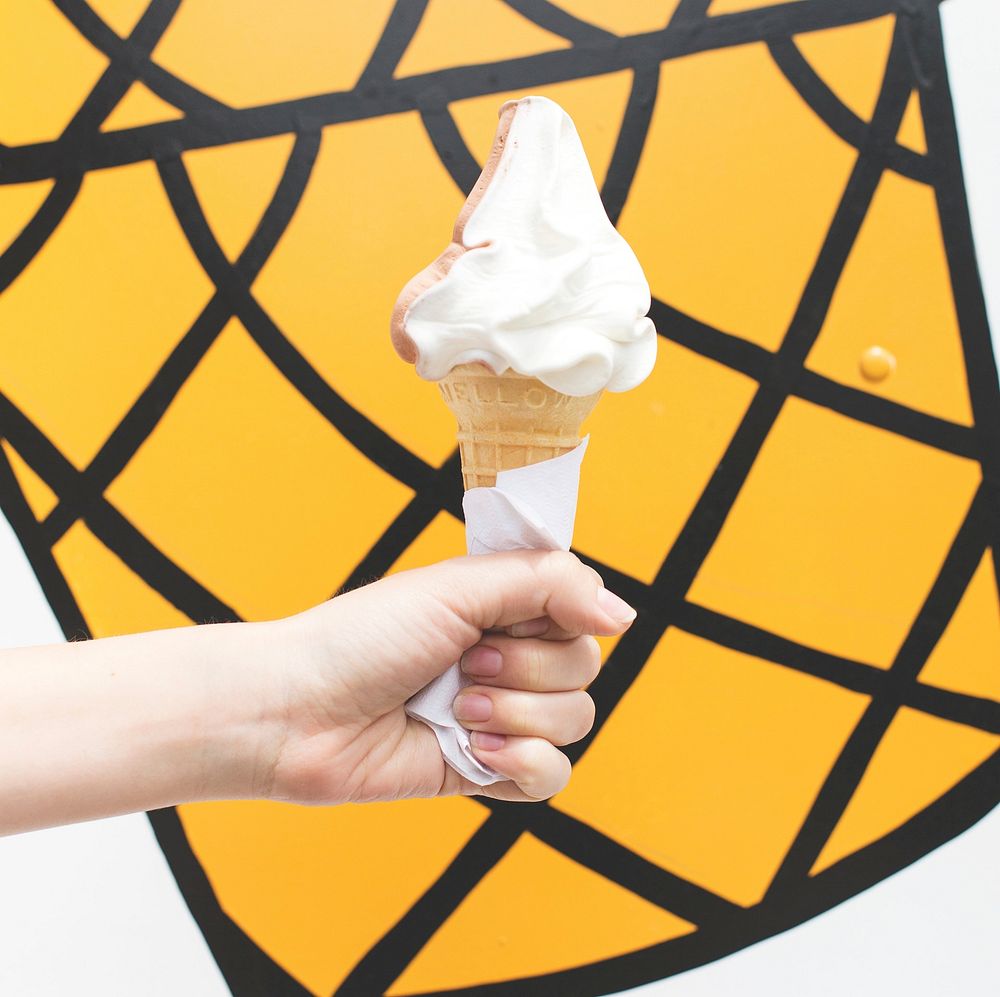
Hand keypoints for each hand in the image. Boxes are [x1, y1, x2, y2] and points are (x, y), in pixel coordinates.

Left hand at [261, 550, 636, 805]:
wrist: (298, 714)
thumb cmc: (362, 638)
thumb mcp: (456, 589)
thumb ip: (547, 584)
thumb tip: (626, 614)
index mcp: (503, 605)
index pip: (581, 608)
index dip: (561, 617)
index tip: (510, 618)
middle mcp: (509, 656)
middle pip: (585, 668)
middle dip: (528, 669)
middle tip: (467, 663)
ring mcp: (500, 714)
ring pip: (575, 721)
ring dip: (517, 714)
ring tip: (458, 709)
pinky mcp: (486, 769)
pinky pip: (553, 776)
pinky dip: (524, 764)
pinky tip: (479, 753)